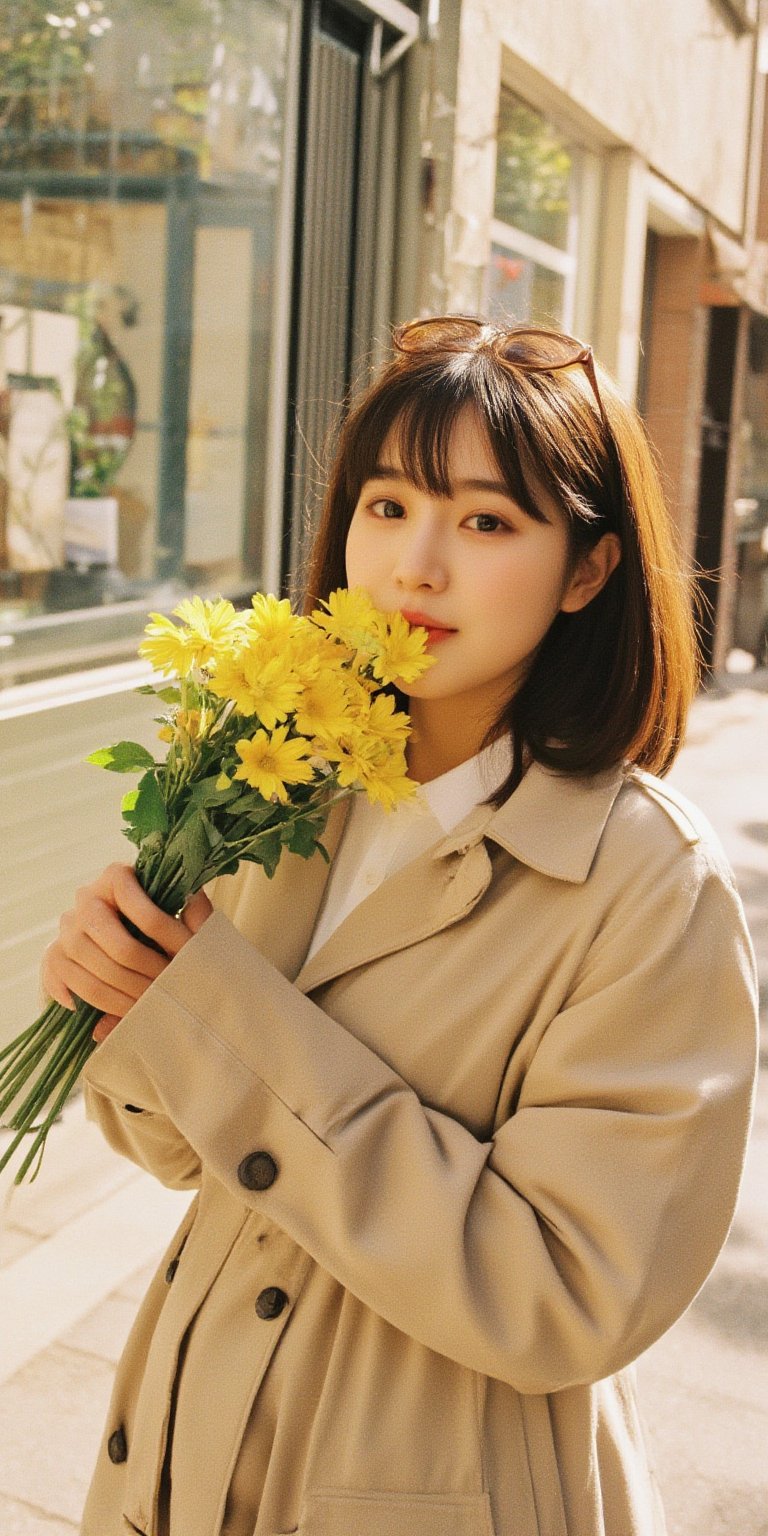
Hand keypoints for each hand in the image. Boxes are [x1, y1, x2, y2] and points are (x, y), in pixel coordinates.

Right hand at [41, 863, 212, 1044]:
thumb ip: (197, 913)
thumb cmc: (166, 925)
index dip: (171, 943)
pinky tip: (106, 1016)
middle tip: (169, 992)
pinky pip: (65, 984)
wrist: (134, 934)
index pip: (147, 914)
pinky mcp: (55, 955)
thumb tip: (193, 903)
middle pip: (120, 947)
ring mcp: (66, 927)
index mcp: (118, 876)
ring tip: (148, 1007)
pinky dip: (86, 1002)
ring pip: (95, 972)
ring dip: (126, 997)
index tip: (189, 962)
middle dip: (149, 976)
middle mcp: (86, 897)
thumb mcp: (188, 916)